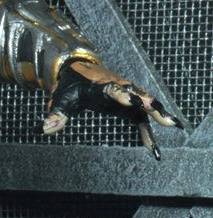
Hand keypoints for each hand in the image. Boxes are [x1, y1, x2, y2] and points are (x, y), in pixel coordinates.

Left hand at [43, 60, 181, 158]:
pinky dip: (146, 130)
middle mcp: (116, 87)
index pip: (112, 89)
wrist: (76, 70)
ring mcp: (124, 95)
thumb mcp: (59, 98)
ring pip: (143, 104)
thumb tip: (46, 129)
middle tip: (160, 112)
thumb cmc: (68, 84)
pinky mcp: (126, 105)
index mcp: (100, 85)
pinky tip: (152, 148)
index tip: (131, 101)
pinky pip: (139, 118)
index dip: (121, 95)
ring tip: (171, 124)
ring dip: (156, 113)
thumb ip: (56, 114)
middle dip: (148, 103)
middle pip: (135, 94)